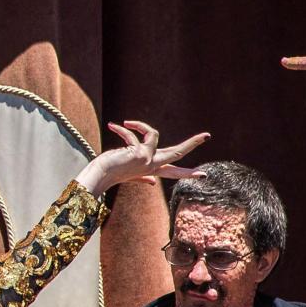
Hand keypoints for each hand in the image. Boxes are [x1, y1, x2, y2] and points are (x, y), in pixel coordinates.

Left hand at [76, 121, 208, 194]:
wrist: (99, 176)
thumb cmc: (110, 174)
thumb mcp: (130, 175)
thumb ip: (141, 178)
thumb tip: (152, 184)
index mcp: (151, 171)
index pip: (173, 172)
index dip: (187, 172)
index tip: (203, 175)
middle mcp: (152, 166)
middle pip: (178, 154)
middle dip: (193, 143)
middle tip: (207, 135)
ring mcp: (149, 160)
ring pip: (156, 137)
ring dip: (143, 126)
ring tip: (127, 123)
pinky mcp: (143, 153)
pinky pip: (139, 134)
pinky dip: (126, 128)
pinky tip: (114, 126)